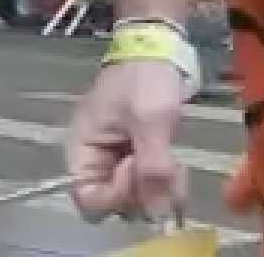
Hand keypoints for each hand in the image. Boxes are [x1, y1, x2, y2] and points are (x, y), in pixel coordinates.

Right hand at [65, 58, 188, 222]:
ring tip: (177, 167)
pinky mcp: (137, 157)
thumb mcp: (151, 121)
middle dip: (143, 194)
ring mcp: (117, 160)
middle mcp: (96, 161)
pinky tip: (179, 168)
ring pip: (136, 199)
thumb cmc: (145, 79)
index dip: (115, 196)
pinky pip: (149, 185)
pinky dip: (166, 183)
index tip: (137, 169)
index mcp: (83, 150)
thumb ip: (153, 168)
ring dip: (159, 190)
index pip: (88, 200)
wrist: (158, 47)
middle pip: (114, 205)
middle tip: (167, 169)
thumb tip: (158, 215)